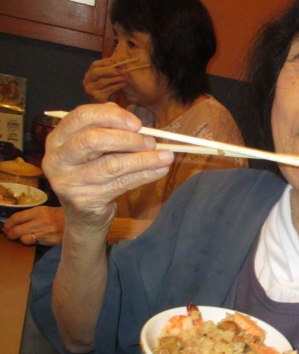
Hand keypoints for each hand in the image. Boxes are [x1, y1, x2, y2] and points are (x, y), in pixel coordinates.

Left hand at [3, 206, 65, 245]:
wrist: (79, 221)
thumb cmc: (60, 215)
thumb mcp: (46, 210)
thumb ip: (32, 215)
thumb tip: (15, 223)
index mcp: (40, 211)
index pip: (17, 218)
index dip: (8, 224)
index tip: (6, 227)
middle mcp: (42, 221)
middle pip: (18, 230)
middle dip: (11, 234)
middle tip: (10, 235)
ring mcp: (47, 232)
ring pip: (25, 239)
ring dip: (22, 239)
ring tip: (23, 237)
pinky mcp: (51, 240)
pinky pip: (36, 243)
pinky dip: (33, 242)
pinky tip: (36, 239)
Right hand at [43, 103, 172, 234]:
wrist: (84, 216)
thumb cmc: (92, 175)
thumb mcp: (94, 150)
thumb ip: (107, 130)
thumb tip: (134, 122)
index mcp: (58, 138)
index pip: (82, 116)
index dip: (112, 116)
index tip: (137, 123)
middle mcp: (58, 159)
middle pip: (94, 140)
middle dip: (129, 139)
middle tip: (152, 142)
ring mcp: (68, 181)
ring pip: (112, 165)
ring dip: (144, 159)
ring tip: (166, 157)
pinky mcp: (84, 200)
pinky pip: (121, 184)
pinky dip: (144, 175)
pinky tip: (159, 171)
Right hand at [83, 58, 127, 102]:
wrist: (105, 107)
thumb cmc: (107, 90)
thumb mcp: (107, 79)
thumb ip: (110, 71)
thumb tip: (120, 63)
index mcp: (89, 74)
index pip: (94, 65)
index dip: (104, 62)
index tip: (114, 61)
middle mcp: (87, 81)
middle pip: (96, 72)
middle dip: (109, 70)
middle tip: (120, 70)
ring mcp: (90, 90)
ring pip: (103, 81)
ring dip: (115, 78)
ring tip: (124, 77)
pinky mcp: (96, 97)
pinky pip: (108, 90)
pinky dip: (117, 86)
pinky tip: (123, 84)